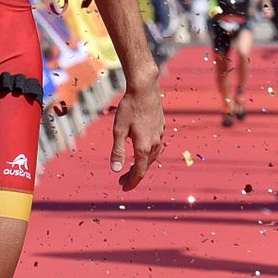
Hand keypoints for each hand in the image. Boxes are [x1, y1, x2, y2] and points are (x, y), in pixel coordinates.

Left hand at [110, 74, 163, 190]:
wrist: (145, 89)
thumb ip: (118, 151)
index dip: (131, 182)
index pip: (139, 172)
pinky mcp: (161, 128)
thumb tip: (116, 170)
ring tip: (132, 168)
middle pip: (146, 166)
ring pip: (153, 157)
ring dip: (142, 165)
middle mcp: (155, 144)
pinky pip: (157, 147)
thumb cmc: (129, 108)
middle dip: (134, 175)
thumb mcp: (119, 130)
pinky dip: (149, 154)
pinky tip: (145, 151)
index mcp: (144, 147)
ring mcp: (160, 135)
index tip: (123, 187)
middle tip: (121, 179)